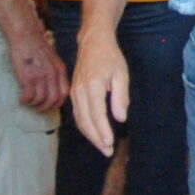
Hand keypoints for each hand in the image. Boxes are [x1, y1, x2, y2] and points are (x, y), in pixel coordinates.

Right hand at [10, 24, 68, 113]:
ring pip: (41, 100)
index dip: (58, 102)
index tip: (50, 105)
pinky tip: (22, 99)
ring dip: (34, 104)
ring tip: (28, 102)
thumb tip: (54, 87)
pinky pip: (29, 96)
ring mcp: (41, 76)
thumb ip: (55, 72)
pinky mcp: (28, 77)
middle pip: (54, 100)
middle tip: (38, 108)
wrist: (26, 35)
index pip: (65, 93)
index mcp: (60, 70)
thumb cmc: (36, 46)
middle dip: (45, 107)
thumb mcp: (53, 59)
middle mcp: (53, 74)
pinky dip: (25, 100)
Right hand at [69, 29, 128, 154]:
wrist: (92, 42)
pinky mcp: (73, 93)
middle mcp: (79, 91)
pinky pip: (77, 114)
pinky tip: (94, 134)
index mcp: (92, 85)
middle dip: (96, 138)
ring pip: (80, 120)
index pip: (96, 114)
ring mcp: (74, 92)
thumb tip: (120, 118)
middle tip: (108, 151)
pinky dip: (85, 127)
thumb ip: (120, 97)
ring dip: (90, 136)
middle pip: (86, 121)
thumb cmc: (110, 57)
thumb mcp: (121, 74)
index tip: (110, 144)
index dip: (103, 131)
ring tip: (103, 147)